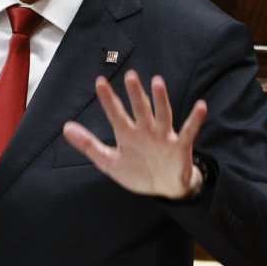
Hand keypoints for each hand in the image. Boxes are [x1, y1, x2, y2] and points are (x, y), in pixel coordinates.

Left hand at [62, 70, 207, 199]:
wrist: (163, 189)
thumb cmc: (137, 171)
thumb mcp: (108, 161)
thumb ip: (88, 144)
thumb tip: (66, 128)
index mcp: (127, 134)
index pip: (115, 114)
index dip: (108, 99)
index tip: (99, 82)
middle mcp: (146, 131)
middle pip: (140, 109)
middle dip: (135, 94)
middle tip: (130, 76)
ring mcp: (164, 137)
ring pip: (162, 115)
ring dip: (161, 100)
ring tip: (157, 82)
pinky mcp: (180, 147)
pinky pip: (189, 131)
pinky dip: (195, 120)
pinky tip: (200, 106)